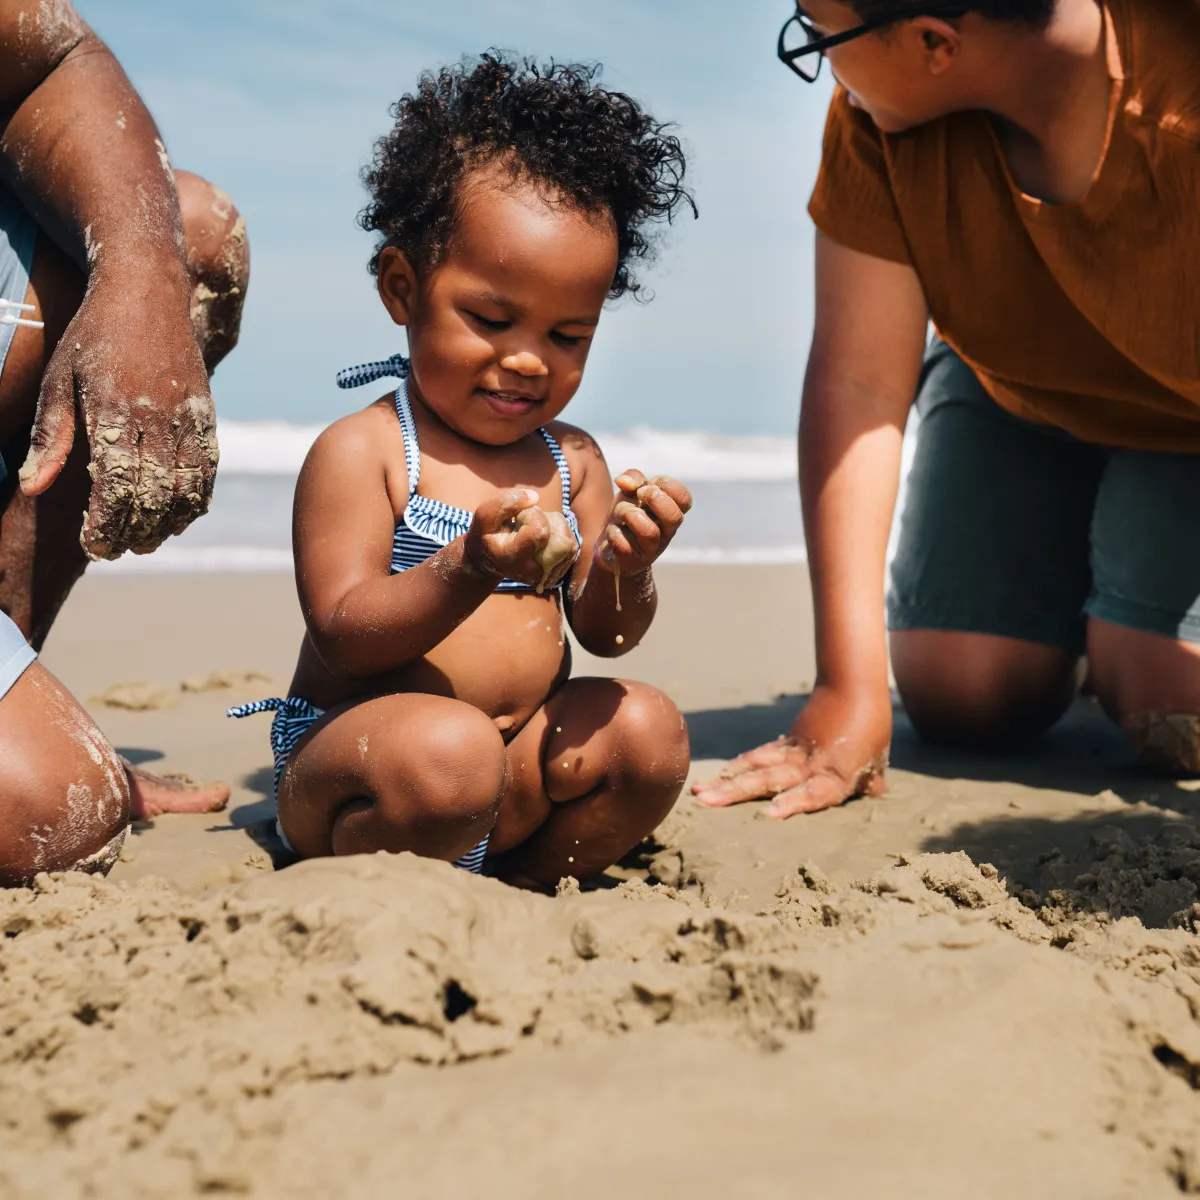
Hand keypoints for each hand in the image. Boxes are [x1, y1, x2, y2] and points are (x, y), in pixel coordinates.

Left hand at [19, 268, 216, 560]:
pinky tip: (179, 516)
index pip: (114, 485)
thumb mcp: (58, 381)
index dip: (106, 524)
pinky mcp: (207, 414)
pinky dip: (196, 500)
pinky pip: (207, 470)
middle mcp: (158, 416)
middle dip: (135, 531)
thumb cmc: (92, 335)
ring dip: (168, 523)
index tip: (93, 547)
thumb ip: (49, 437)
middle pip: (153, 495)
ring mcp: (188, 416)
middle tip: (116, 551)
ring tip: (146, 541)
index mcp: (116, 408)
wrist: (148, 288)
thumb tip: (32, 488)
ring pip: (186, 488)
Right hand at [465, 488, 577, 589]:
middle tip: (526, 526)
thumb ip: (505, 502)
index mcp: (512, 559)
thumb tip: (535, 497)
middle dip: (547, 523)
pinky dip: (559, 536)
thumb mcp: (486, 515)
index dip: (533, 515)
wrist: (493, 558)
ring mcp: (548, 575)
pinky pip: (572, 545)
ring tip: (533, 532)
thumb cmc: (489, 534)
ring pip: (569, 542)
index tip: (517, 518)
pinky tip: (542, 540)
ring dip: (553, 528)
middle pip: (561, 542)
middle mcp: (532, 574)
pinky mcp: (560, 571)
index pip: (540, 531)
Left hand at [595, 470, 692, 576]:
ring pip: (649, 531)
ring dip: (628, 514)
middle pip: (675, 517)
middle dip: (655, 498)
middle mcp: (666, 532)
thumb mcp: (631, 491)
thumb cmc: (627, 514)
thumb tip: (624, 482)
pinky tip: (612, 531)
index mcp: (671, 513)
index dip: (667, 485)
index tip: (648, 485)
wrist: (608, 546)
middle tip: (639, 495)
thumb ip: (634, 478)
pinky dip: (614, 533)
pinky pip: (624, 546)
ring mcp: (651, 548)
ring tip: (621, 513)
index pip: (685, 499)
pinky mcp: (632, 560)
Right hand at [691, 684, 891, 817]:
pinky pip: (760, 756)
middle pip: (769, 780)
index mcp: (837, 773)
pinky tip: (719, 776)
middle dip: (737, 792)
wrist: (851, 684)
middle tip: (707, 801)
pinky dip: (740, 766)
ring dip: (728, 781)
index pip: (815, 794)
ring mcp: (794, 752)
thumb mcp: (876, 758)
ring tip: (701, 791)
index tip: (770, 814)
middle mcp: (809, 765)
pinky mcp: (786, 742)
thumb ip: (871, 780)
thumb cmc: (870, 725)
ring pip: (756, 767)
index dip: (794, 804)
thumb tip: (876, 794)